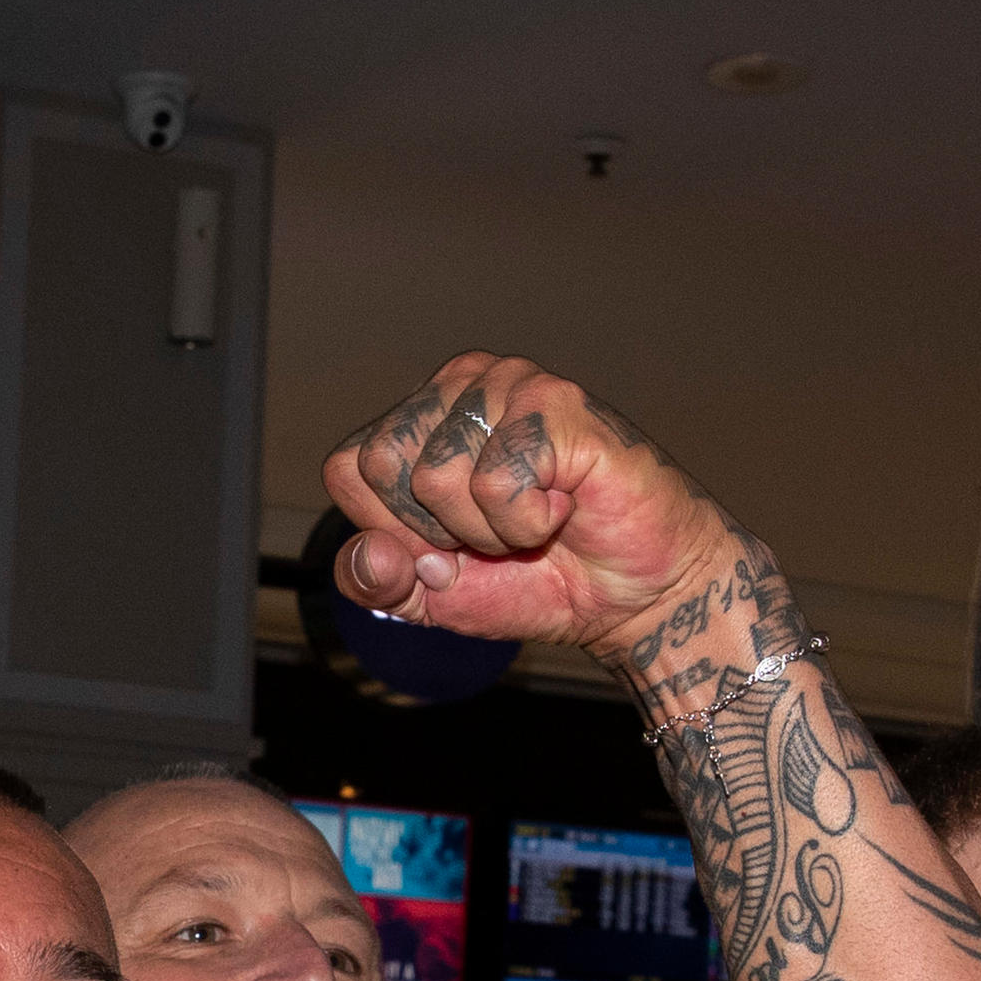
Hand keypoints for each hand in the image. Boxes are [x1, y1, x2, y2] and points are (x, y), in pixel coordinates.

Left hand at [317, 356, 736, 656]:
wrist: (632, 598)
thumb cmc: (538, 581)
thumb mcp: (432, 597)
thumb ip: (377, 582)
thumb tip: (370, 553)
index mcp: (420, 416)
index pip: (347, 469)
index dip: (394, 530)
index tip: (453, 544)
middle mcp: (459, 383)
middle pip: (384, 468)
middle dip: (440, 530)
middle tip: (501, 531)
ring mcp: (507, 383)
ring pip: (436, 477)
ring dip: (489, 530)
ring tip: (537, 516)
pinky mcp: (553, 401)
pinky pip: (494, 482)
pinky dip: (527, 523)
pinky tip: (566, 504)